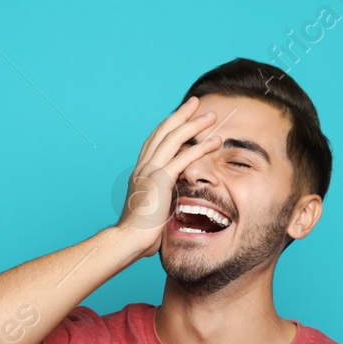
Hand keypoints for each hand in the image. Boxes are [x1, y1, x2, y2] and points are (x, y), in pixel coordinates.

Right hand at [113, 96, 225, 258]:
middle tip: (195, 102)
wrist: (127, 241)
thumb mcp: (152, 211)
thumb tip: (169, 208)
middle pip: (163, 132)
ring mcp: (150, 172)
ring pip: (173, 139)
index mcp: (140, 173)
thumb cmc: (138, 234)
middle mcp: (143, 167)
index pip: (154, 143)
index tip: (182, 117)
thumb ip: (161, 202)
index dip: (168, 127)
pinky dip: (201, 147)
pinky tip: (215, 141)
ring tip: (211, 115)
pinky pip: (184, 158)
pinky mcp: (160, 180)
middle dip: (181, 115)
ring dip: (194, 124)